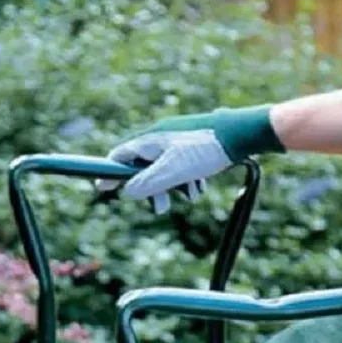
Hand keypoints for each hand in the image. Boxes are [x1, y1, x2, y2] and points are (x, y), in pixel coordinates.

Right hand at [105, 105, 283, 213]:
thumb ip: (148, 183)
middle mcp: (160, 138)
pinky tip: (200, 185)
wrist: (239, 134)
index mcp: (150, 141)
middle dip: (153, 189)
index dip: (110, 174)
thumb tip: (127, 192)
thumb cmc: (204, 150)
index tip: (102, 188)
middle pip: (143, 168)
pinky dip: (189, 179)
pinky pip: (182, 167)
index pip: (120, 157)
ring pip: (165, 170)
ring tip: (191, 194)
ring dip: (175, 187)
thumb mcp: (173, 171)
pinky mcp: (192, 146)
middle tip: (162, 207)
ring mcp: (177, 142)